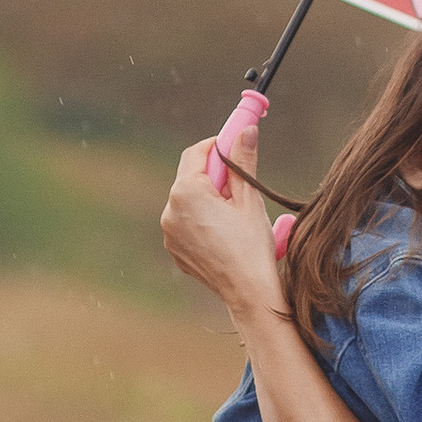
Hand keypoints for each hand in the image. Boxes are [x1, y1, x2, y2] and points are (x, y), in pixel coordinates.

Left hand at [161, 138, 287, 323]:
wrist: (248, 291)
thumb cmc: (252, 245)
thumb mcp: (250, 199)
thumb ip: (243, 161)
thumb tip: (246, 130)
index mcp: (186, 193)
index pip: (196, 153)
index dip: (217, 145)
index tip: (235, 143)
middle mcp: (169, 210)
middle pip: (190, 177)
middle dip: (214, 174)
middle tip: (239, 181)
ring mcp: (169, 232)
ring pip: (188, 201)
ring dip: (208, 198)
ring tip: (235, 213)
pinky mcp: (174, 249)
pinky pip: (186, 224)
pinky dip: (202, 220)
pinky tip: (225, 233)